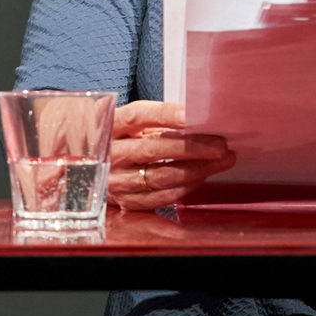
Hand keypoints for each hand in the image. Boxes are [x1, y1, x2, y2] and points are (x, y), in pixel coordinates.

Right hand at [109, 99, 234, 209]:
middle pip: (152, 148)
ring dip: (197, 169)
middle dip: (191, 146)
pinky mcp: (127, 201)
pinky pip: (162, 196)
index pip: (137, 116)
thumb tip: (197, 121)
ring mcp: (116, 180)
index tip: (191, 115)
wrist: (94, 170)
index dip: (165, 114)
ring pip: (162, 176)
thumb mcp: (128, 125)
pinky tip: (202, 176)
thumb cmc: (121, 140)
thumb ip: (154, 121)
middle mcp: (109, 153)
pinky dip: (186, 186)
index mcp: (108, 125)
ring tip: (222, 160)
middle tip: (220, 144)